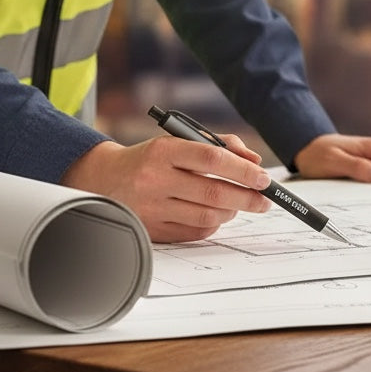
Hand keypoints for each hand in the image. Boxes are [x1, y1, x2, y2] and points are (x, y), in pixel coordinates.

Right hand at [61, 135, 272, 242]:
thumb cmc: (152, 158)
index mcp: (163, 151)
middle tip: (265, 199)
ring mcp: (152, 208)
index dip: (242, 169)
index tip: (263, 177)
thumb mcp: (179, 140)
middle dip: (247, 197)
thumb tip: (253, 160)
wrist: (105, 179)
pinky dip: (213, 223)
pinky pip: (194, 231)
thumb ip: (219, 145)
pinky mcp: (152, 230)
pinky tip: (218, 214)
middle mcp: (155, 179)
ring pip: (206, 215)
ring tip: (241, 204)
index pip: (211, 158)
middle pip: (212, 192)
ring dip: (232, 211)